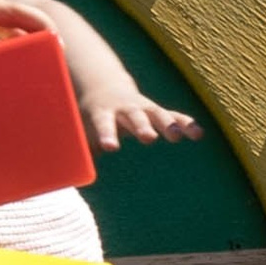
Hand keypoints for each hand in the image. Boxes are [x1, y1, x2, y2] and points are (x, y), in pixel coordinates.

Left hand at [76, 80, 203, 152]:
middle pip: (134, 117)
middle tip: (149, 138)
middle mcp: (125, 108)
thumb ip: (77, 150)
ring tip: (178, 136)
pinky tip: (198, 134)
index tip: (109, 147)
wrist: (103, 87)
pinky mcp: (157, 111)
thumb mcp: (80, 129)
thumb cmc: (90, 117)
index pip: (103, 124)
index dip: (106, 134)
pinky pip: (175, 117)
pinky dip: (186, 124)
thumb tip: (66, 177)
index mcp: (103, 112)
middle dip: (142, 127)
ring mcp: (143, 108)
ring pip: (157, 114)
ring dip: (168, 124)